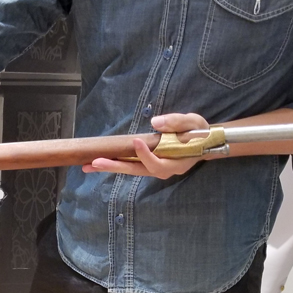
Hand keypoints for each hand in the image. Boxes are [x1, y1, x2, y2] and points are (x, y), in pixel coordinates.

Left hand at [83, 113, 209, 178]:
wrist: (204, 143)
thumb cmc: (200, 132)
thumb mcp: (193, 123)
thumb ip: (177, 122)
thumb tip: (155, 122)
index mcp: (176, 162)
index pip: (157, 162)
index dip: (145, 154)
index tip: (135, 141)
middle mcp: (164, 170)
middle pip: (137, 170)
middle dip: (115, 166)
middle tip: (95, 162)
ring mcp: (155, 169)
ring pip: (131, 170)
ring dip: (110, 167)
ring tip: (88, 165)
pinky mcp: (148, 165)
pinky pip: (130, 166)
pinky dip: (115, 163)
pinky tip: (98, 162)